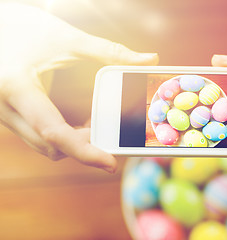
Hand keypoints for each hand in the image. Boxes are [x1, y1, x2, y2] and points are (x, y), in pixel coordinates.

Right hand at [0, 3, 158, 172]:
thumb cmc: (26, 27)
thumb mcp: (68, 39)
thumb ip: (110, 52)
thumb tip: (150, 60)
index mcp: (16, 88)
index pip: (53, 133)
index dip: (85, 151)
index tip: (111, 163)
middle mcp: (5, 108)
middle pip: (51, 146)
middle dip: (84, 145)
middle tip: (111, 131)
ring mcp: (3, 114)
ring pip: (43, 145)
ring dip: (72, 141)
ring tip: (96, 123)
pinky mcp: (9, 114)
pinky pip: (38, 136)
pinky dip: (61, 136)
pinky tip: (78, 122)